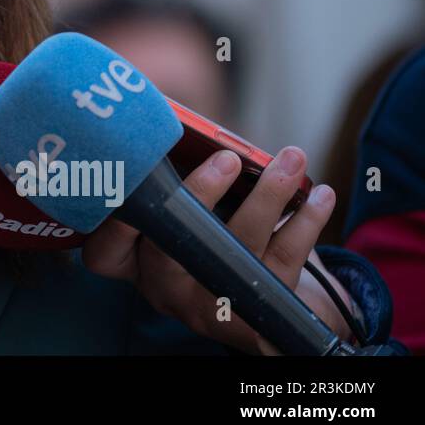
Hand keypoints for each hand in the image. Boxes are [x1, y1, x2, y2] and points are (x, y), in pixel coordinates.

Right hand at [82, 146, 355, 353]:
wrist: (262, 302)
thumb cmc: (208, 232)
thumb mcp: (178, 212)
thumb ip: (167, 177)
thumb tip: (178, 118)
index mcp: (134, 263)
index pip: (104, 252)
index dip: (113, 219)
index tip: (136, 173)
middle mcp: (164, 287)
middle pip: (173, 245)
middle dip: (202, 194)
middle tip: (227, 158)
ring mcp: (211, 301)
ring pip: (238, 249)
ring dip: (269, 196)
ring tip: (291, 159)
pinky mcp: (260, 306)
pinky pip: (284, 260)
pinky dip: (306, 222)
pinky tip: (320, 194)